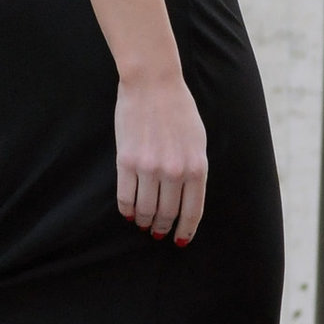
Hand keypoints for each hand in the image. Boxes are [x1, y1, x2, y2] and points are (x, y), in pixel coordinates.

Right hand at [115, 74, 207, 245]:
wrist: (153, 83)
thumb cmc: (178, 110)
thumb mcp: (197, 141)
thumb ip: (194, 169)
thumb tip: (186, 197)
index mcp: (197, 167)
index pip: (192, 211)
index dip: (186, 230)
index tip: (180, 240)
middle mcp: (175, 171)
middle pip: (167, 214)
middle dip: (163, 228)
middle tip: (159, 233)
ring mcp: (150, 167)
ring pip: (146, 209)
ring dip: (144, 221)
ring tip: (143, 223)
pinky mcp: (127, 161)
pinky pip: (126, 196)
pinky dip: (127, 210)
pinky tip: (128, 213)